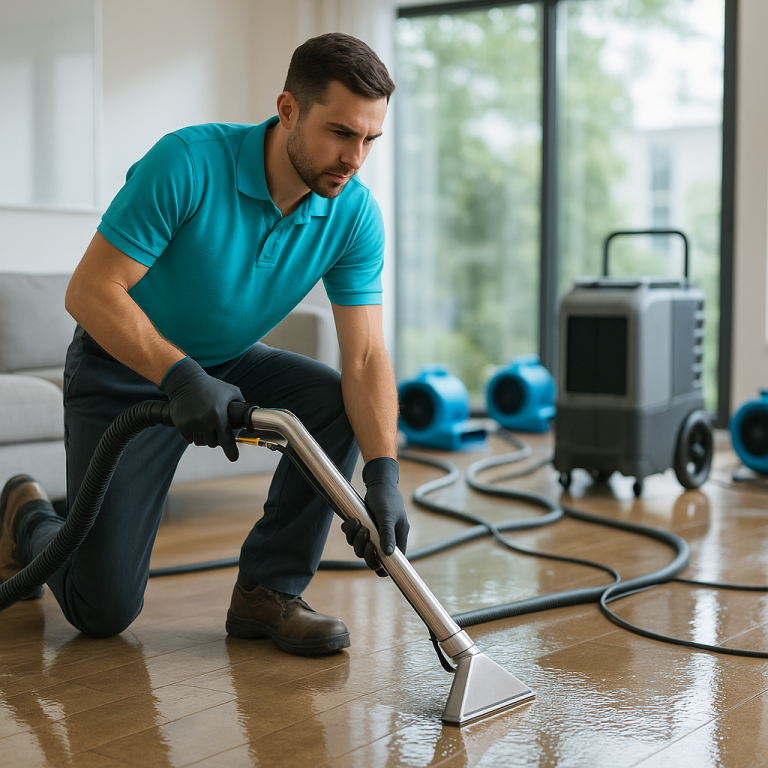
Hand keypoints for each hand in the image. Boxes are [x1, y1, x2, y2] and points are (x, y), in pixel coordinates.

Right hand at [161, 357, 244, 461]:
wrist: (186, 381)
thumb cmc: (211, 386)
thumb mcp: (232, 392)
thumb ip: (242, 405)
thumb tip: (251, 420)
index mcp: (219, 415)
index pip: (226, 440)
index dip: (231, 451)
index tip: (234, 458)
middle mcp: (205, 421)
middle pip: (214, 443)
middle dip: (216, 438)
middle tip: (216, 428)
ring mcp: (192, 424)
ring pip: (201, 442)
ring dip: (204, 437)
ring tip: (205, 425)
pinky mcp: (181, 424)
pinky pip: (190, 439)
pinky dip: (193, 435)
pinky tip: (195, 424)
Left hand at [341, 457, 408, 576]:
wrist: (378, 484)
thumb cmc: (387, 499)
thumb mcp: (388, 516)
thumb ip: (388, 534)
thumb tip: (389, 554)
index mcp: (397, 539)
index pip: (393, 561)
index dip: (385, 569)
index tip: (377, 570)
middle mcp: (385, 540)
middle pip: (373, 558)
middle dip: (366, 551)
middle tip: (366, 537)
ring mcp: (373, 534)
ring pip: (360, 548)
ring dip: (356, 539)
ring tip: (358, 523)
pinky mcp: (362, 528)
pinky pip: (352, 537)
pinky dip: (349, 531)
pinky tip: (352, 520)